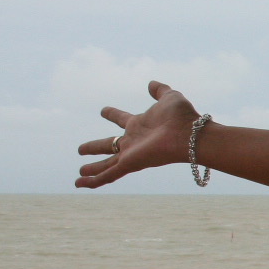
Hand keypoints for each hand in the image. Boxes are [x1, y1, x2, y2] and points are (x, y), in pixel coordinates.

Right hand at [76, 80, 201, 187]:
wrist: (189, 134)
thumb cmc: (181, 117)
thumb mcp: (170, 97)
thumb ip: (160, 90)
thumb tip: (151, 83)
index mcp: (140, 124)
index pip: (122, 118)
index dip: (112, 114)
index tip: (103, 111)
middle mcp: (134, 141)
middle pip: (109, 145)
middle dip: (95, 147)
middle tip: (80, 149)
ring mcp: (131, 154)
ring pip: (107, 164)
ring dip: (93, 169)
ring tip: (80, 172)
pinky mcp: (130, 164)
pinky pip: (108, 175)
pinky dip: (94, 181)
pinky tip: (80, 184)